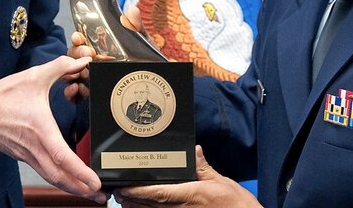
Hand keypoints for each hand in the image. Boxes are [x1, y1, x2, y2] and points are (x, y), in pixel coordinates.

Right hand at [0, 56, 105, 203]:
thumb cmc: (3, 95)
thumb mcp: (34, 76)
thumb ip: (60, 67)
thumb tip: (81, 61)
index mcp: (40, 130)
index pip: (62, 158)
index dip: (80, 173)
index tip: (95, 183)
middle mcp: (35, 148)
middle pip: (60, 177)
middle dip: (82, 189)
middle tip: (103, 196)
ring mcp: (28, 155)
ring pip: (52, 177)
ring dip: (72, 187)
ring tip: (90, 193)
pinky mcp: (24, 156)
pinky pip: (45, 172)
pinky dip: (60, 179)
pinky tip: (69, 179)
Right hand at [63, 7, 145, 102]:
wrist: (156, 83)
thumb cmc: (146, 61)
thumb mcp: (142, 43)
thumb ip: (136, 27)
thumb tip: (133, 11)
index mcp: (100, 47)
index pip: (81, 40)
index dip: (77, 38)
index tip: (78, 37)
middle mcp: (92, 62)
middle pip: (73, 56)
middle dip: (76, 53)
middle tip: (88, 53)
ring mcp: (90, 79)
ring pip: (70, 74)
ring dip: (71, 72)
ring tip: (81, 72)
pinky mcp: (91, 96)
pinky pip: (73, 95)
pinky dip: (71, 92)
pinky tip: (78, 89)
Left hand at [115, 146, 260, 207]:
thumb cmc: (235, 204)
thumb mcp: (221, 181)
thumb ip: (203, 167)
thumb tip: (195, 150)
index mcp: (191, 195)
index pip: (160, 194)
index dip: (140, 192)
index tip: (126, 188)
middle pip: (152, 205)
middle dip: (134, 199)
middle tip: (118, 192)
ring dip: (139, 207)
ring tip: (125, 200)